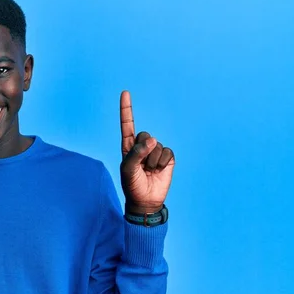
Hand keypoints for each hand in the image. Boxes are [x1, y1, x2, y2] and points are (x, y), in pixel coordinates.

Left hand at [119, 91, 174, 213]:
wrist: (146, 201)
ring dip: (152, 161)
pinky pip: (167, 152)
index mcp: (128, 146)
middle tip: (141, 166)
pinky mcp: (167, 158)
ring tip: (149, 171)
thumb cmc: (132, 185)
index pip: (127, 125)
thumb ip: (136, 153)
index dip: (126, 109)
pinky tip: (159, 171)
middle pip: (144, 135)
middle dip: (143, 151)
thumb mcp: (127, 170)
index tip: (125, 92)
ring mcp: (155, 151)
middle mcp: (141, 146)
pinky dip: (162, 162)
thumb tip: (152, 140)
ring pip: (156, 145)